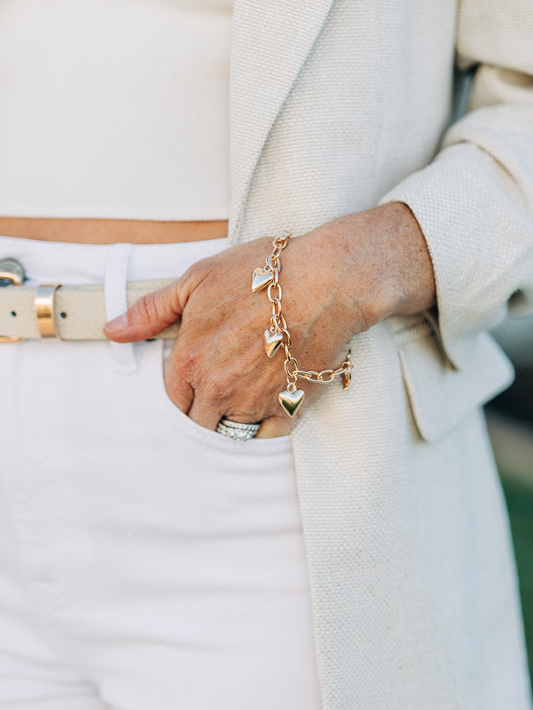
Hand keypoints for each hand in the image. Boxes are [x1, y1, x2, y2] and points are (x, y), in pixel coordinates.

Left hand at [103, 203, 435, 436]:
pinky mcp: (289, 407)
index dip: (185, 389)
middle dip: (206, 407)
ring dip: (234, 417)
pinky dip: (266, 426)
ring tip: (247, 392)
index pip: (173, 399)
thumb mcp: (197, 279)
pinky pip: (268, 435)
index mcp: (190, 360)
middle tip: (226, 384)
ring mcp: (253, 402)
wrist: (324, 281)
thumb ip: (152, 310)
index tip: (199, 377)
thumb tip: (113, 330)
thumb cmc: (262, 274)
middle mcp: (217, 388)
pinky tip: (271, 402)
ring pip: (232, 430)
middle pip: (200, 420)